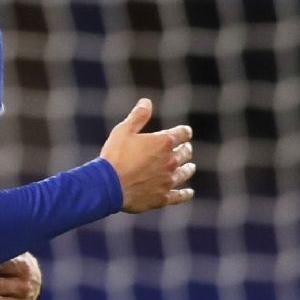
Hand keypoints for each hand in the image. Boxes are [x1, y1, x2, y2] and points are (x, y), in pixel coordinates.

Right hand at [99, 98, 195, 212]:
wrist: (109, 184)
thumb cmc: (115, 155)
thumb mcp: (123, 130)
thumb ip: (138, 116)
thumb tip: (147, 102)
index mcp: (163, 143)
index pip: (182, 133)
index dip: (184, 131)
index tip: (185, 131)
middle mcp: (170, 161)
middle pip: (185, 153)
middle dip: (185, 149)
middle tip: (185, 149)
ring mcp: (168, 180)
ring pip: (184, 173)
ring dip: (188, 169)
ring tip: (190, 167)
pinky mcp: (163, 197)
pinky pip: (179, 196)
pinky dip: (185, 194)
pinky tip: (189, 193)